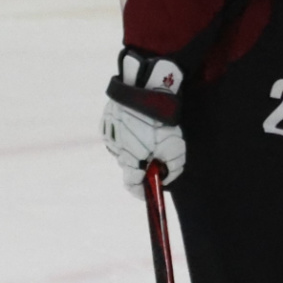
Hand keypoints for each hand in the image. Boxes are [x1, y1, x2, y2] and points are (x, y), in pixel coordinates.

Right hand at [102, 49, 185, 197]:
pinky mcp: (107, 121)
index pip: (132, 184)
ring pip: (124, 150)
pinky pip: (120, 134)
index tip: (150, 193)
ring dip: (136, 148)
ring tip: (151, 133)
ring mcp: (109, 134)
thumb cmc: (161, 121)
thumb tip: (166, 176)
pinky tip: (140, 124)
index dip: (141, 192)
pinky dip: (130, 135)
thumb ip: (172, 168)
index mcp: (129, 160)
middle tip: (158, 156)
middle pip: (130, 166)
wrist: (145, 89)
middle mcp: (115, 150)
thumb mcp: (175, 148)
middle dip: (143, 165)